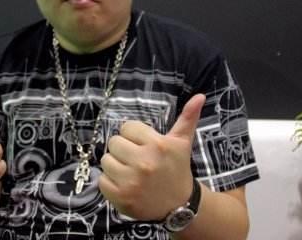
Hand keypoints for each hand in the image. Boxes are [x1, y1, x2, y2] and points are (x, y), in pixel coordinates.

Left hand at [98, 93, 205, 219]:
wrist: (179, 206)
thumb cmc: (177, 169)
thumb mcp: (182, 143)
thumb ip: (188, 117)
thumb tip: (199, 95)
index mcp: (158, 145)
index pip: (127, 127)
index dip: (133, 136)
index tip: (143, 146)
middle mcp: (144, 162)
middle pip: (114, 142)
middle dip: (123, 150)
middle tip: (136, 160)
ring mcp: (131, 181)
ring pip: (106, 160)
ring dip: (115, 166)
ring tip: (130, 172)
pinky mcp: (121, 197)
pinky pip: (101, 180)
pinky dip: (109, 183)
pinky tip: (125, 185)